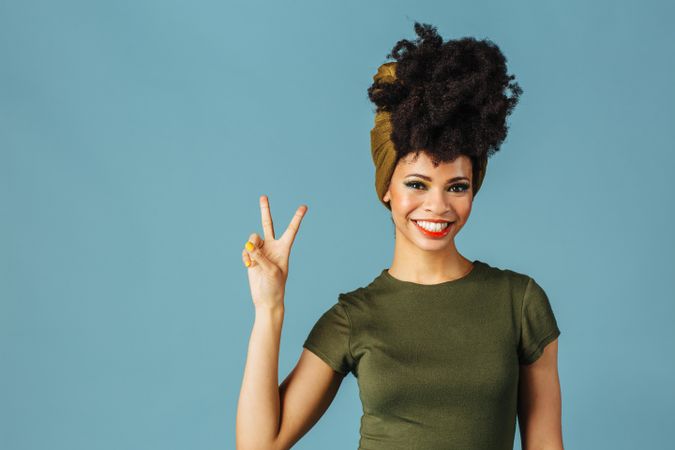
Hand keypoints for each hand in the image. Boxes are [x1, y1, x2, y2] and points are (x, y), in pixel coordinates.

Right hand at [242, 195, 307, 309]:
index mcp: (284, 249)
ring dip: (250, 246)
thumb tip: (249, 245)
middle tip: (263, 196)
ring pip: (252, 238)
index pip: (291, 230)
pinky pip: (245, 250)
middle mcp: (273, 247)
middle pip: (268, 224)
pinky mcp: (251, 258)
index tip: (304, 206)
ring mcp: (261, 251)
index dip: (297, 218)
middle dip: (265, 210)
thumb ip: (260, 255)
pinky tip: (248, 265)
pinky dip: (245, 256)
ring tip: (252, 259)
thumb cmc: (275, 286)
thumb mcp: (271, 270)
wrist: (266, 300)